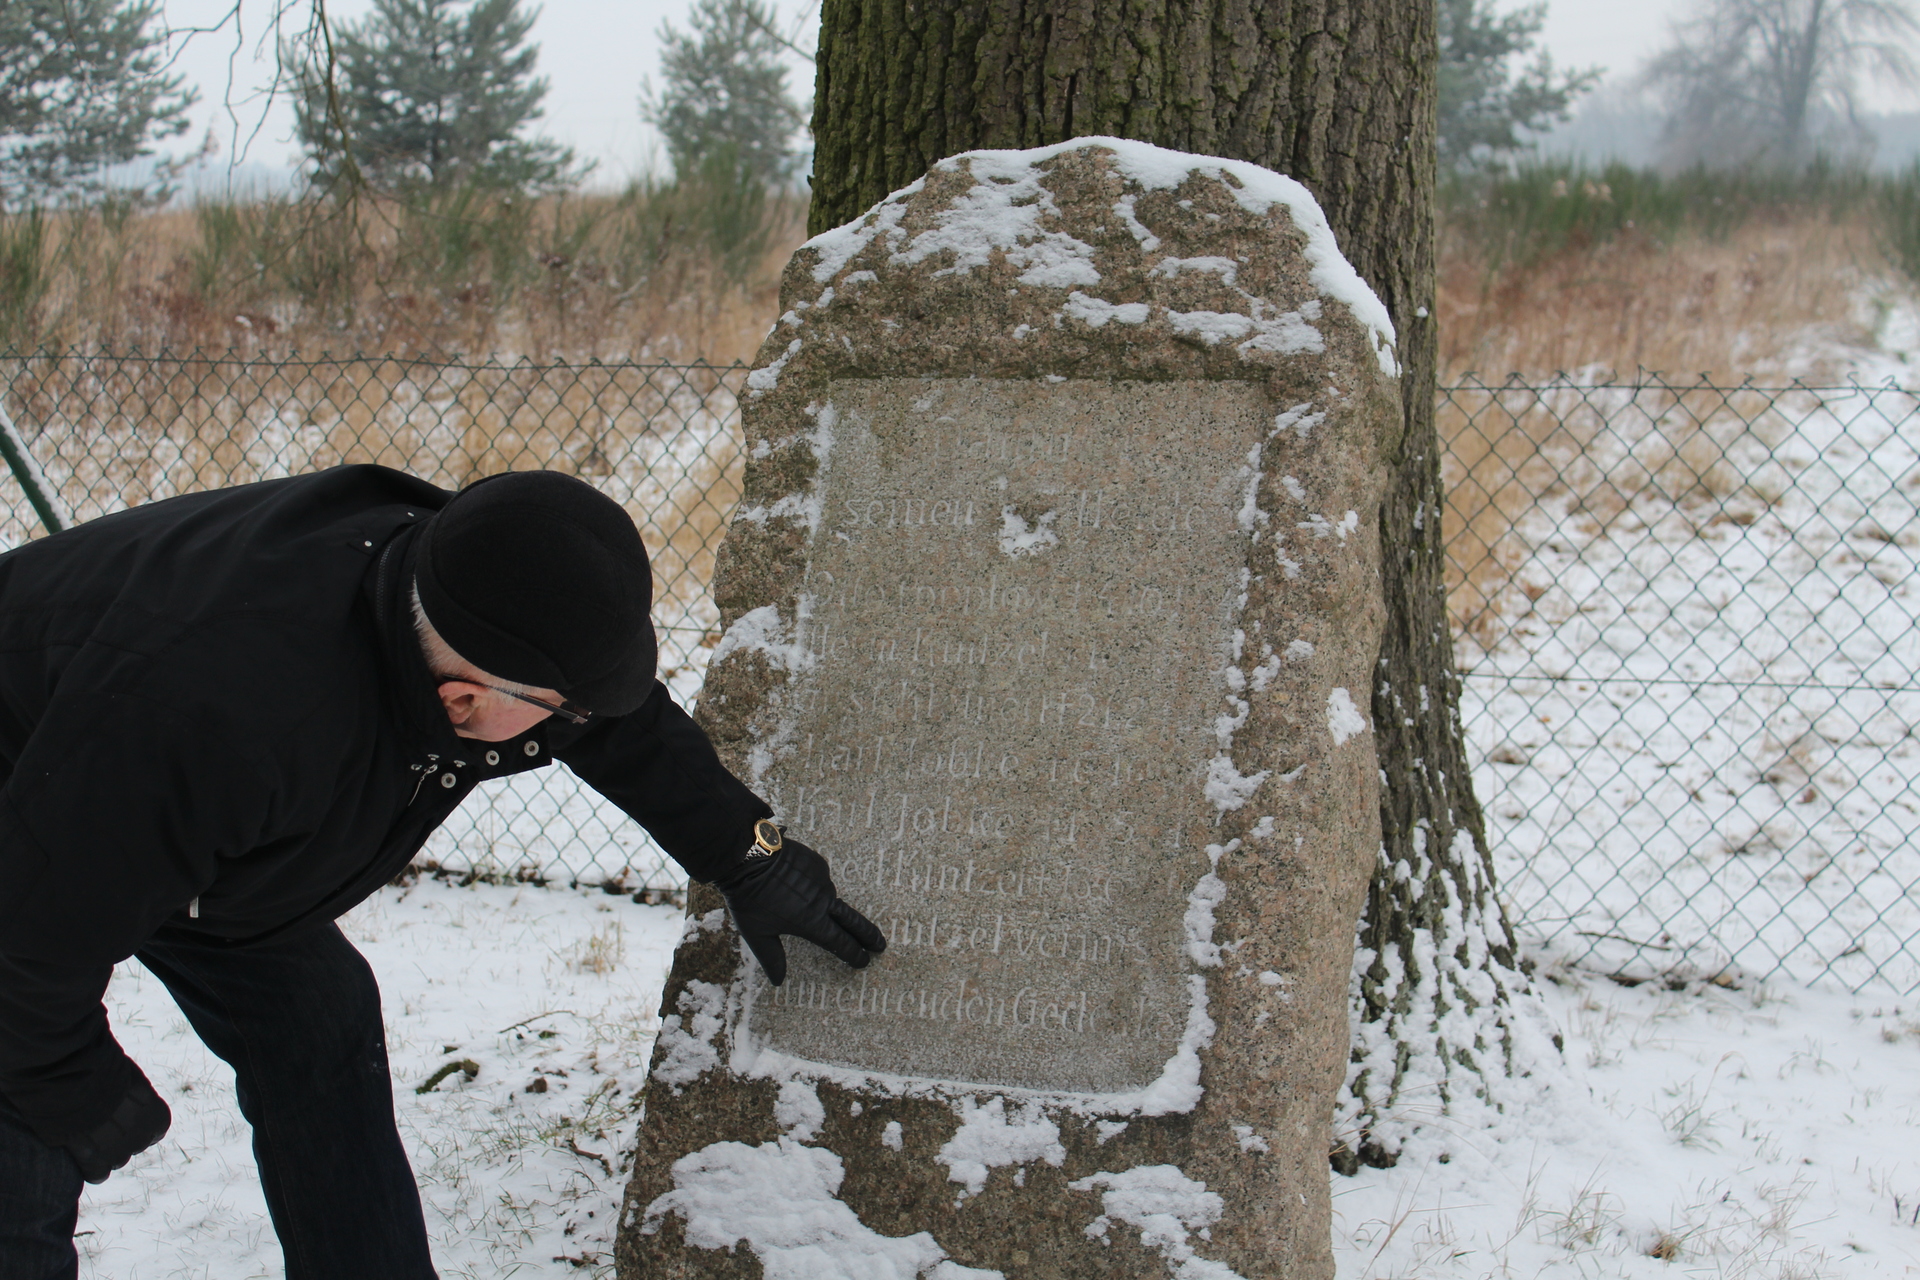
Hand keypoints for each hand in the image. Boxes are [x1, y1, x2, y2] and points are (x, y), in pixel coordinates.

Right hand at [63, 1071, 169, 1184]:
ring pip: (116, 1161)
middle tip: (100, 1124)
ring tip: (87, 1134)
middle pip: (134, 1146)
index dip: (139, 1125)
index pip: (155, 1129)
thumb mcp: (130, 1078)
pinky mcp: (93, 1161)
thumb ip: (136, 1095)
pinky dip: (90, 1168)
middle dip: (121, 1138)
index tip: (124, 1118)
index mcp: (156, 1115)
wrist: (75, 1078)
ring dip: (105, 1152)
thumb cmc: (101, 1069)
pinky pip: (97, 1175)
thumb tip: (130, 1099)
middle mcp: (142, 1136)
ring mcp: (118, 1152)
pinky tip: (81, 1154)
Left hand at [714, 832, 885, 984]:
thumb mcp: (757, 934)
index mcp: (811, 922)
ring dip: (828, 907)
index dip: (854, 954)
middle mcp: (823, 902)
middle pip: (853, 922)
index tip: (864, 961)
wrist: (747, 855)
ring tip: (805, 906)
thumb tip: (778, 981)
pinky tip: (798, 886)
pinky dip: (814, 887)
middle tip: (880, 945)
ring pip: (831, 898)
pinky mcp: (817, 862)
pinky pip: (820, 879)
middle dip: (868, 935)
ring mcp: (822, 880)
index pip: (840, 944)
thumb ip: (772, 959)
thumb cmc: (749, 897)